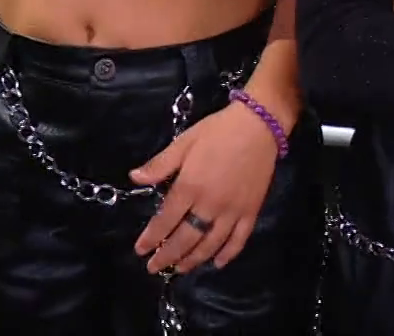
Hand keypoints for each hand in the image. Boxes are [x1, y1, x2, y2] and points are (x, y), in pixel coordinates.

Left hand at [130, 102, 279, 275]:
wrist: (258, 126)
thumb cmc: (217, 131)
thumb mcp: (184, 142)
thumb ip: (160, 164)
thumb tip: (134, 178)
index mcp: (190, 186)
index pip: (165, 220)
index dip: (151, 237)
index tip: (140, 251)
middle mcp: (209, 205)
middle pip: (185, 238)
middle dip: (167, 255)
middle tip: (154, 267)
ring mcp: (232, 211)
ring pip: (210, 244)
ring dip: (193, 259)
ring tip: (179, 268)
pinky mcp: (251, 212)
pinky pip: (238, 240)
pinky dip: (227, 255)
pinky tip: (216, 263)